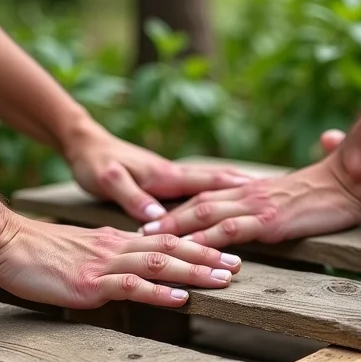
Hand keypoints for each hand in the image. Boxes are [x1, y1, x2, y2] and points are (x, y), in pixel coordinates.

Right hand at [0, 215, 241, 308]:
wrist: (7, 243)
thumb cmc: (39, 252)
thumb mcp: (82, 253)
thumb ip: (109, 261)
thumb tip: (130, 274)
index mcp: (117, 241)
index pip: (165, 240)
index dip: (197, 247)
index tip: (223, 254)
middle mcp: (118, 247)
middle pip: (172, 249)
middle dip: (208, 257)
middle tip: (238, 265)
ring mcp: (105, 263)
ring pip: (160, 264)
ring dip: (195, 272)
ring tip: (223, 280)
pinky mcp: (91, 282)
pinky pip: (131, 286)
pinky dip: (159, 292)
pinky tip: (180, 299)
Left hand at [65, 121, 252, 222]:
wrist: (84, 142)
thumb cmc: (95, 161)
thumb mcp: (108, 180)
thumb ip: (132, 197)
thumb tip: (157, 219)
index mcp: (166, 175)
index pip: (204, 185)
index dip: (230, 200)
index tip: (255, 213)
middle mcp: (176, 175)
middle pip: (217, 185)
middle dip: (246, 196)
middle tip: (276, 210)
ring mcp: (174, 178)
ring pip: (212, 189)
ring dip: (235, 197)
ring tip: (261, 208)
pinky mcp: (168, 183)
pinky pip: (199, 193)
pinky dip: (218, 199)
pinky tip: (228, 208)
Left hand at [141, 130, 360, 247]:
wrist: (349, 178)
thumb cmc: (325, 191)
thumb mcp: (288, 199)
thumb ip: (267, 206)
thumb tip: (254, 220)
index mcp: (248, 190)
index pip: (205, 197)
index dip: (178, 208)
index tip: (154, 219)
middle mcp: (245, 195)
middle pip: (195, 205)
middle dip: (166, 219)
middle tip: (138, 231)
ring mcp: (255, 206)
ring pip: (206, 216)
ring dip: (177, 229)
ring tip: (152, 242)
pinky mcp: (268, 220)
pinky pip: (232, 231)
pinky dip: (210, 243)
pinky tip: (194, 253)